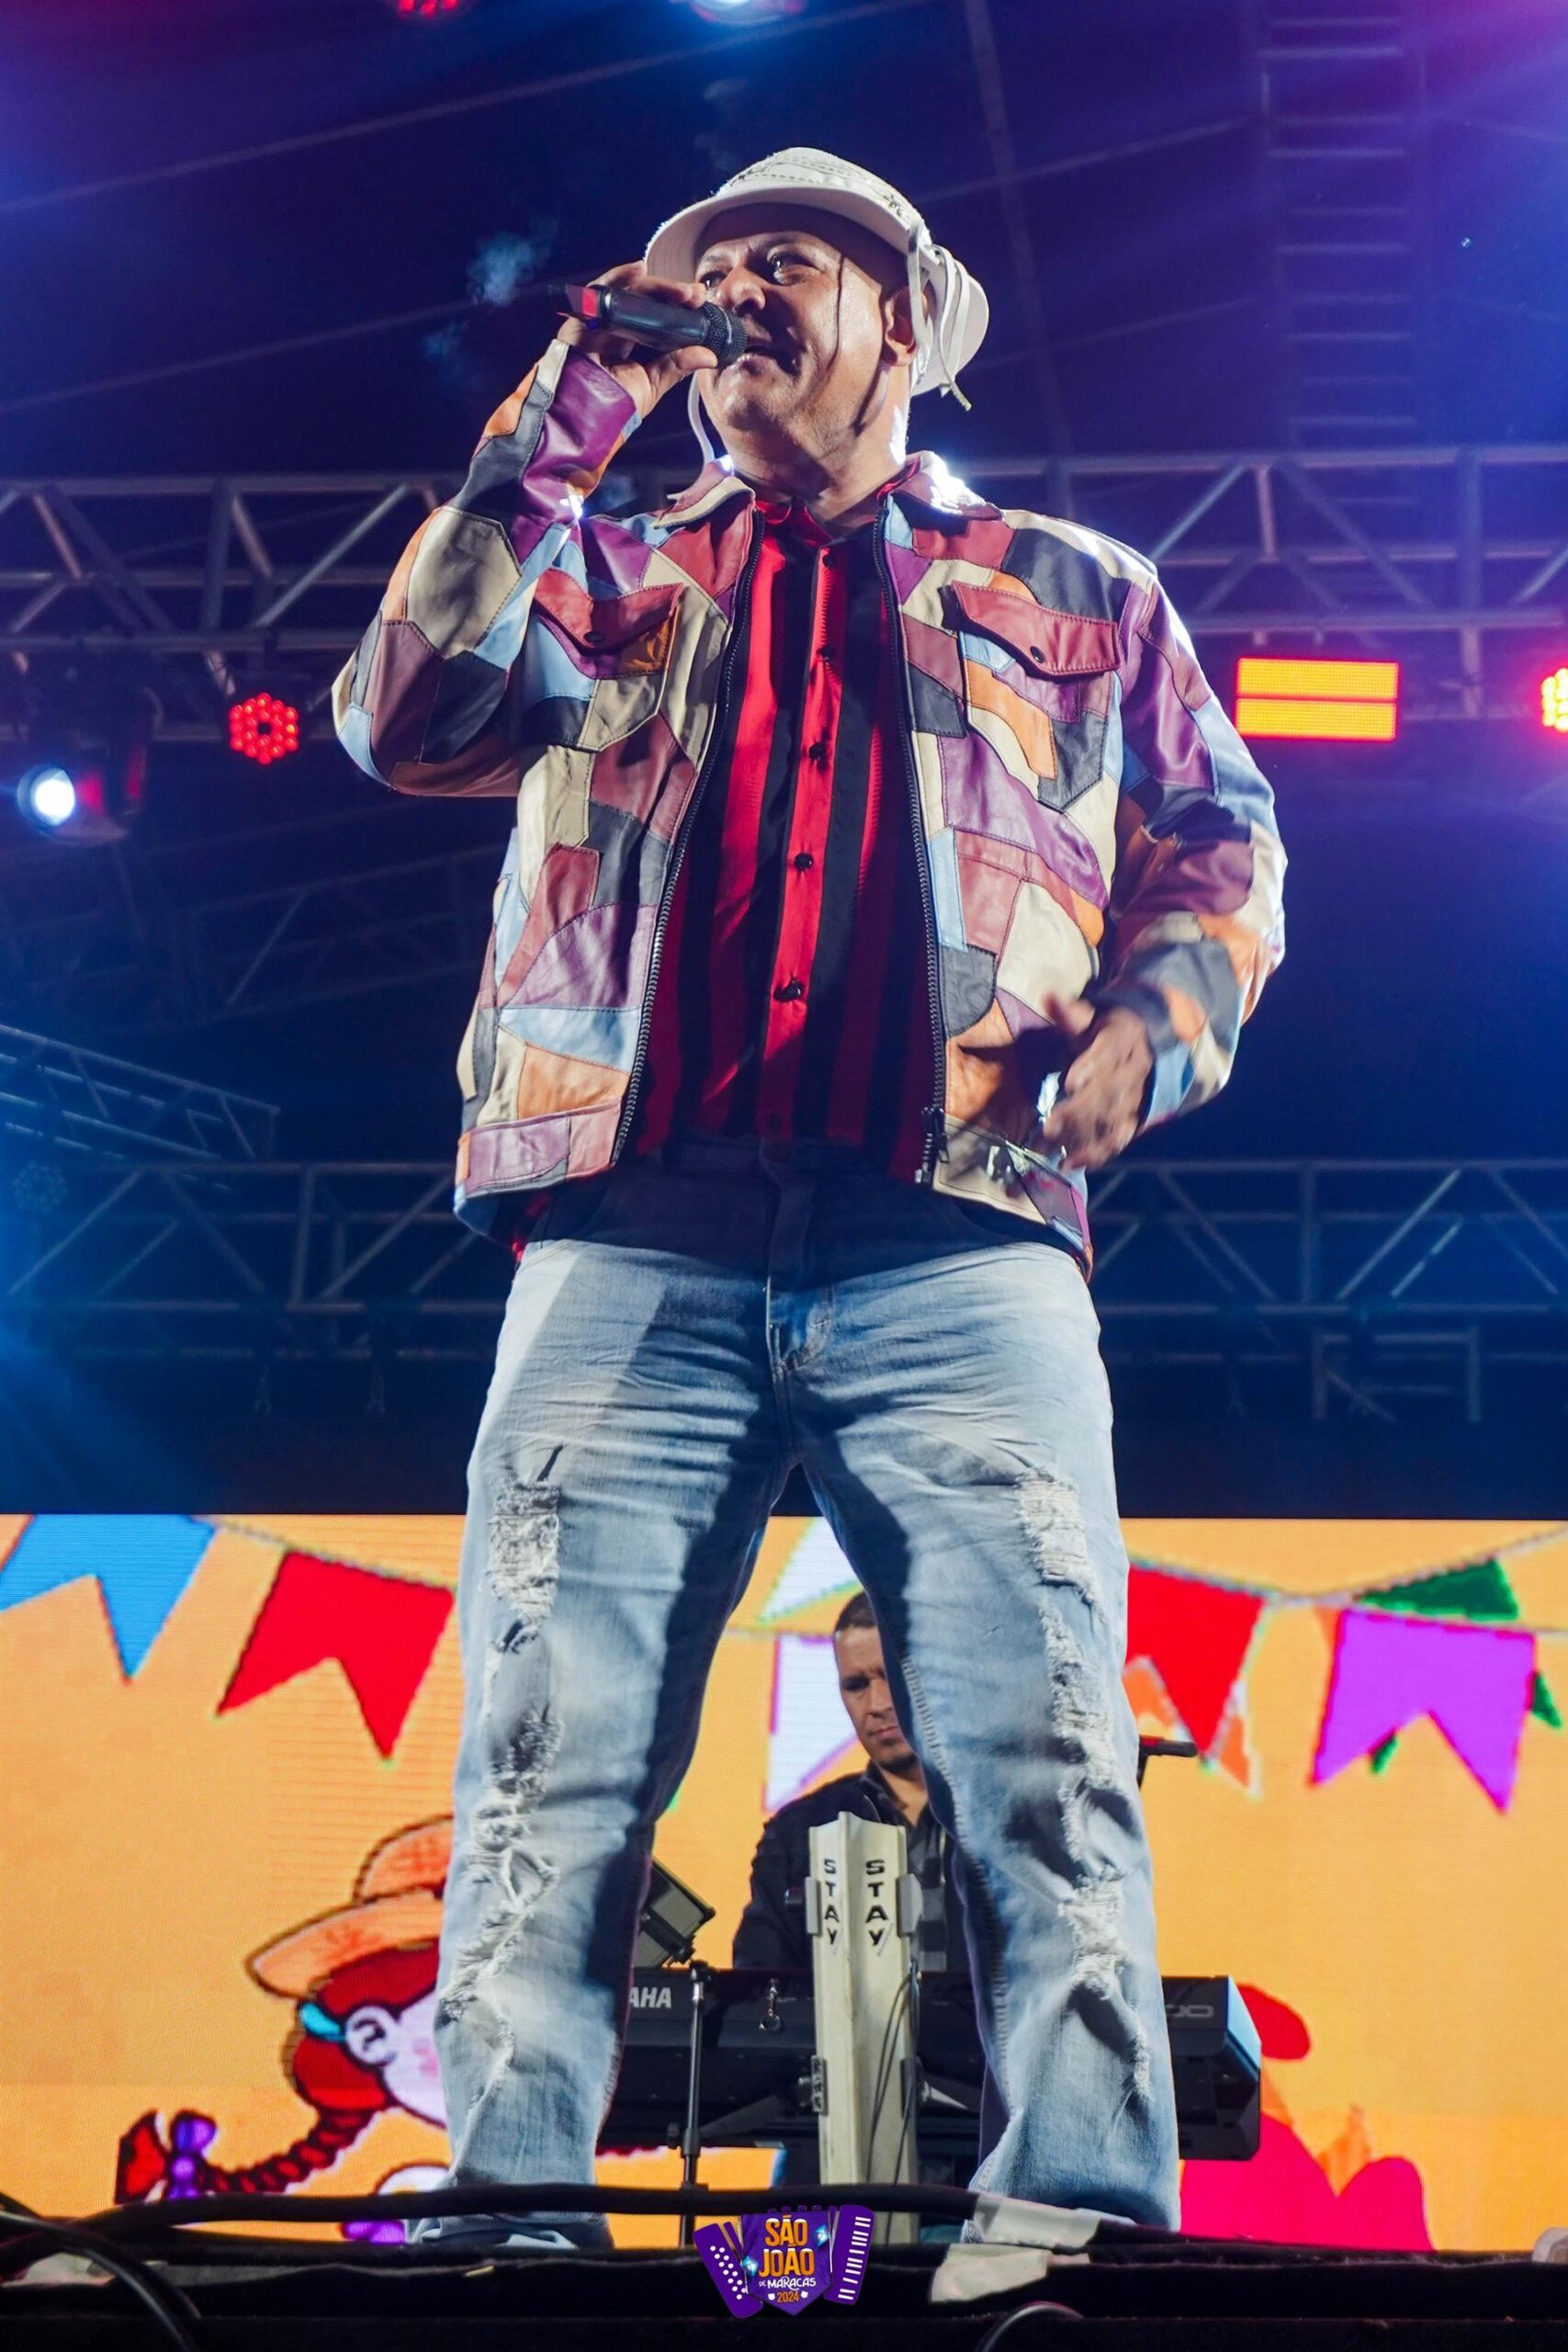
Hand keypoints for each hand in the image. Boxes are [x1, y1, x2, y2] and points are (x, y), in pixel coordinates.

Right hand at [554, 261, 719, 420]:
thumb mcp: (652, 385)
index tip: (701, 305)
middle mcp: (617, 327)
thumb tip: (709, 355)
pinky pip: (600, 291)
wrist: (581, 420)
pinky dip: (618, 277)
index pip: (658, 317)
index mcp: (633, 342)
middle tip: (695, 295)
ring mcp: (600, 321)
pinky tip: (638, 269)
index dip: (680, 309)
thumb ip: (676, 366)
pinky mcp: (583, 317)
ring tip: (680, 291)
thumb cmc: (612, 406)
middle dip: (673, 295)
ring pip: (630, 293)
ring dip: (656, 287)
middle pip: (647, 301)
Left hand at [1039, 996, 1154, 1171]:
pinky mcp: (1134, 1121)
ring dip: (1083, 1139)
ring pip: (1112, 1121)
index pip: (1108, 1052)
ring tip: (1053, 1153)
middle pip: (1108, 1094)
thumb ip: (1070, 1013)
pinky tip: (1071, 1163)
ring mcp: (1135, 1099)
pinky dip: (1097, 1155)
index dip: (1091, 1067)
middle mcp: (1132, 1072)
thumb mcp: (1092, 1017)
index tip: (1070, 1081)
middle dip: (1079, 1113)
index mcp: (1121, 1040)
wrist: (1151, 1047)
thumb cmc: (1108, 1031)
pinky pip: (1118, 1140)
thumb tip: (1049, 998)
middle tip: (1048, 1128)